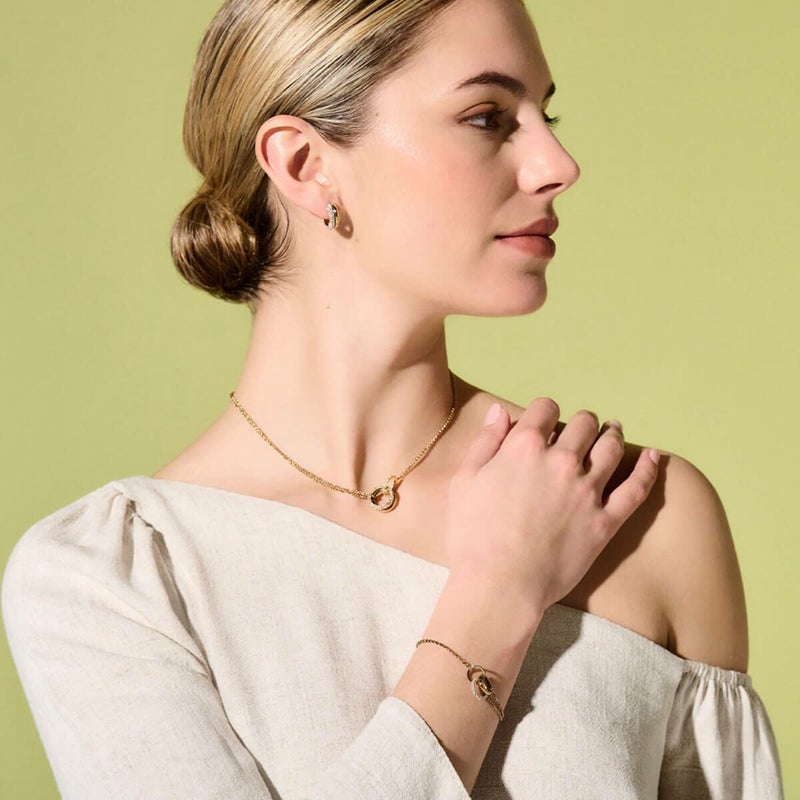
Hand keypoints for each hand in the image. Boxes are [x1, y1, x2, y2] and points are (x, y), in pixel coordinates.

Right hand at [445, 398, 659, 615]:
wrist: (499, 583)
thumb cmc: (472, 534)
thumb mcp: (465, 480)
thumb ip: (486, 442)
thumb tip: (500, 411)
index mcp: (525, 446)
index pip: (545, 408)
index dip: (544, 411)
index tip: (544, 419)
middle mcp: (562, 460)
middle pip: (583, 425)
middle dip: (582, 422)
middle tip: (581, 428)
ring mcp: (588, 490)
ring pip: (610, 448)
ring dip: (612, 434)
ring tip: (613, 431)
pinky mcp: (606, 521)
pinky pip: (636, 489)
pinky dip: (647, 469)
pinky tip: (653, 456)